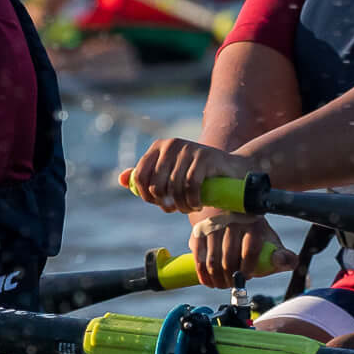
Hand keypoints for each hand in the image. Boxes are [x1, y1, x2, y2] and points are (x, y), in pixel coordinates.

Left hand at [122, 136, 264, 215]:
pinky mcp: (204, 157)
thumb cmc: (198, 174)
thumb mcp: (170, 173)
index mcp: (159, 147)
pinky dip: (192, 200)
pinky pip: (190, 186)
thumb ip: (147, 176)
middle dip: (166, 203)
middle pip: (156, 185)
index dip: (146, 196)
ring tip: (188, 208)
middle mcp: (171, 145)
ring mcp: (188, 149)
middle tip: (177, 208)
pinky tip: (197, 204)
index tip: (159, 204)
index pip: (140, 176)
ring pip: (174, 188)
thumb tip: (121, 179)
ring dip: (181, 205)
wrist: (232, 169)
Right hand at [189, 211, 290, 289]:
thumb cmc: (253, 234)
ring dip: (217, 279)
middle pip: (229, 258)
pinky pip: (199, 257)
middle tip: (232, 285)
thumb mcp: (269, 242)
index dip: (249, 267)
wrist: (230, 214)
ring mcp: (214, 225)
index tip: (247, 277)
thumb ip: (283, 256)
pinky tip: (208, 281)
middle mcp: (233, 221)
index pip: (251, 248)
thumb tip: (290, 262)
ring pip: (213, 260)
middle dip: (231, 278)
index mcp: (254, 223)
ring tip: (221, 285)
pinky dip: (203, 274)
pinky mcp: (199, 231)